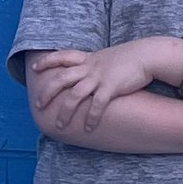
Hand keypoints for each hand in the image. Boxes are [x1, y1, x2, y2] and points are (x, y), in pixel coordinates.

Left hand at [26, 44, 152, 135]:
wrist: (147, 55)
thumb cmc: (130, 58)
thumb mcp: (108, 57)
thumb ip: (95, 64)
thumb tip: (88, 71)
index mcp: (88, 59)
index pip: (62, 57)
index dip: (47, 61)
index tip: (34, 68)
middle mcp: (90, 67)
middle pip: (61, 79)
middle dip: (48, 92)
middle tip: (39, 105)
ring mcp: (99, 77)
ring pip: (74, 95)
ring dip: (65, 112)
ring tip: (59, 125)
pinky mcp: (111, 87)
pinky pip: (96, 105)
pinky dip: (90, 118)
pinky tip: (87, 129)